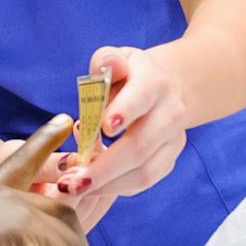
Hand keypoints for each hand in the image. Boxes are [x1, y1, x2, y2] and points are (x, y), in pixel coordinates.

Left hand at [57, 46, 186, 200]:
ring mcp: (174, 139)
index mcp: (155, 83)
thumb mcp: (116, 57)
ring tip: (75, 188)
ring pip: (145, 170)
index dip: (124, 112)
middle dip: (104, 167)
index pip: (141, 98)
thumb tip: (105, 67)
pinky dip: (117, 188)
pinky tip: (91, 188)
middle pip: (140, 145)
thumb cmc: (130, 73)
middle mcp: (171, 112)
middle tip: (71, 180)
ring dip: (108, 184)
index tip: (102, 129)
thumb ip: (107, 60)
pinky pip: (145, 181)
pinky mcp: (169, 159)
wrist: (168, 87)